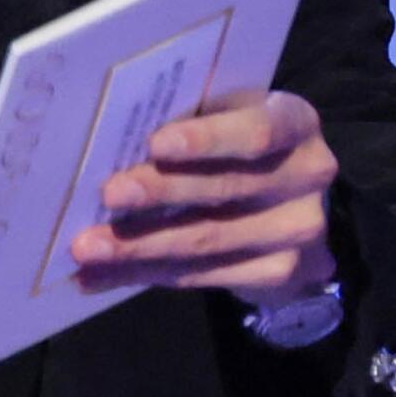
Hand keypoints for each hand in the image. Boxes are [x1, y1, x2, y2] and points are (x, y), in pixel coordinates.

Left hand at [69, 89, 338, 307]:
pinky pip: (202, 276)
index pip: (256, 132)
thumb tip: (107, 143)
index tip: (156, 144)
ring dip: (139, 247)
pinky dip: (144, 275)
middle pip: (225, 189)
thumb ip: (190, 124)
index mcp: (295, 122)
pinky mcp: (281, 272)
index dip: (207, 140)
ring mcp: (299, 230)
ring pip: (207, 241)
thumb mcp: (228, 120)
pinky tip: (99, 276)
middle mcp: (308, 174)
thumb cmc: (239, 149)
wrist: (289, 209)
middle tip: (107, 195)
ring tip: (87, 248)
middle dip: (159, 193)